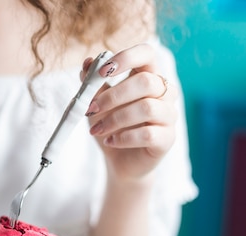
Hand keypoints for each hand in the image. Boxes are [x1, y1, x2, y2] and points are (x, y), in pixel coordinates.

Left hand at [81, 43, 176, 182]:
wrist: (119, 161)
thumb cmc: (111, 126)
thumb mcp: (97, 102)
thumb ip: (92, 83)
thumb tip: (87, 62)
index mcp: (148, 76)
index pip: (147, 54)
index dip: (126, 58)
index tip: (101, 72)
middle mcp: (164, 92)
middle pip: (146, 82)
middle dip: (113, 96)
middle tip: (90, 109)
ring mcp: (169, 115)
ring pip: (147, 108)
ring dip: (115, 119)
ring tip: (96, 130)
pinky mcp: (167, 138)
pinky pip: (148, 134)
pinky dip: (123, 138)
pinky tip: (110, 141)